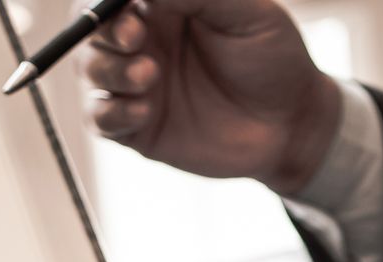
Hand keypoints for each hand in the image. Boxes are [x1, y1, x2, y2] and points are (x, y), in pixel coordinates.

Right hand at [80, 0, 340, 194]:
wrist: (292, 123)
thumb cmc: (273, 58)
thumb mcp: (246, 11)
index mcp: (162, 5)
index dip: (110, 1)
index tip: (133, 10)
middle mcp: (141, 39)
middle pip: (92, 28)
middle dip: (104, 32)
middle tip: (136, 39)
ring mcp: (135, 83)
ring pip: (90, 69)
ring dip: (109, 70)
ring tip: (150, 75)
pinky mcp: (138, 128)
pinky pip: (101, 119)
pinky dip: (112, 113)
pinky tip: (144, 111)